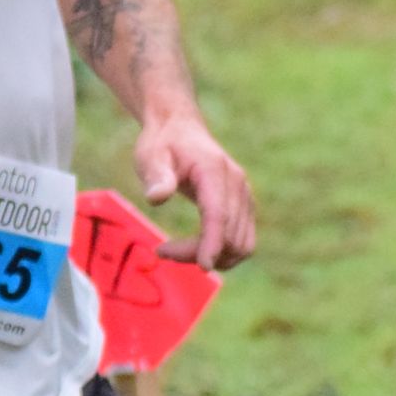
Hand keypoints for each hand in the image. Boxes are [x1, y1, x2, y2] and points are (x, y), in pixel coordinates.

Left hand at [136, 112, 254, 268]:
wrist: (181, 128)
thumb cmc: (163, 144)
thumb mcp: (150, 156)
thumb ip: (156, 176)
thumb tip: (157, 198)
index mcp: (215, 171)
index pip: (219, 214)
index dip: (213, 243)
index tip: (203, 267)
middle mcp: (237, 185)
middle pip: (230, 235)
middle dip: (199, 253)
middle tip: (162, 251)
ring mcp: (245, 196)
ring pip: (240, 244)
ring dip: (212, 257)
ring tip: (176, 250)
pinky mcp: (244, 207)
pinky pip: (241, 241)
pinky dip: (220, 252)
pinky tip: (193, 247)